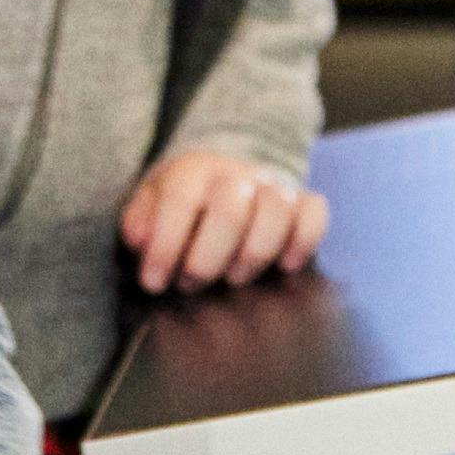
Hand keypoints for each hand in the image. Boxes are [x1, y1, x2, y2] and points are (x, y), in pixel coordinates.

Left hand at [120, 148, 327, 291]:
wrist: (223, 177)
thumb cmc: (182, 204)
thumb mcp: (150, 205)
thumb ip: (139, 222)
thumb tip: (140, 239)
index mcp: (193, 171)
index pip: (180, 201)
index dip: (165, 246)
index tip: (154, 282)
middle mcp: (237, 175)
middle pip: (232, 208)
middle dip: (207, 257)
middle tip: (191, 283)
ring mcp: (273, 187)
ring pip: (277, 211)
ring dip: (253, 254)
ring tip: (233, 278)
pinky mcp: (302, 202)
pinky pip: (315, 214)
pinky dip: (303, 242)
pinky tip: (284, 266)